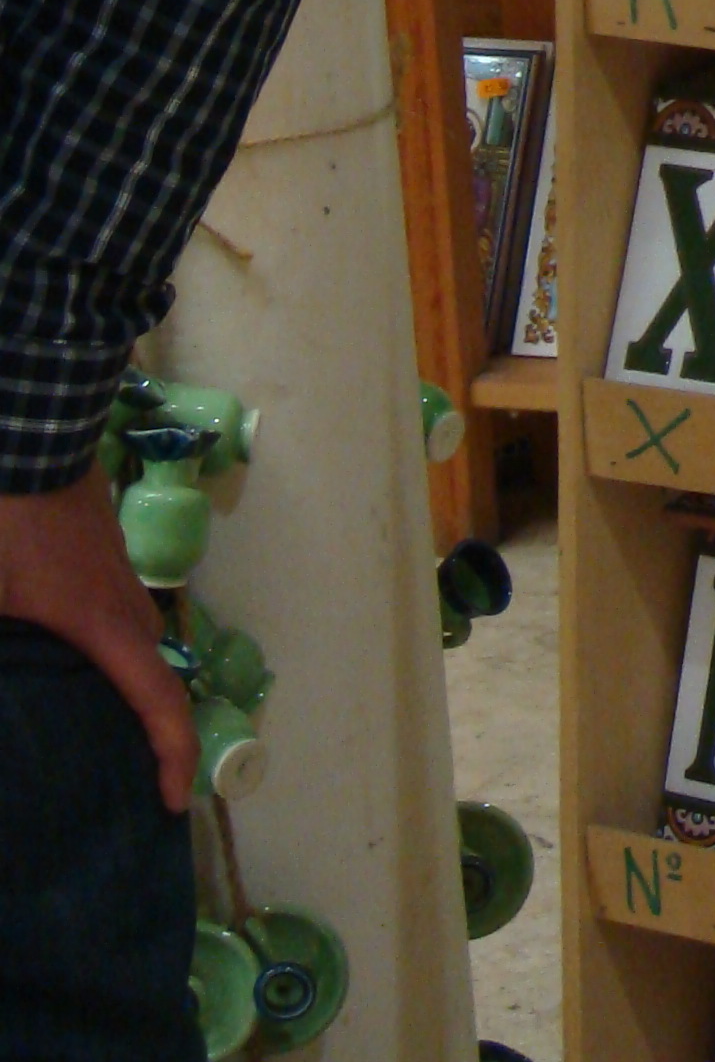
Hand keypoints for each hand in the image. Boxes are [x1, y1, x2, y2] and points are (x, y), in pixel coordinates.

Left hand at [0, 471, 191, 812]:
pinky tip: (69, 648)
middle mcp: (124, 605)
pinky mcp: (102, 551)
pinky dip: (112, 646)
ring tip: (102, 716)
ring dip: (132, 682)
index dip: (172, 754)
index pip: (156, 700)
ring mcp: (117, 573)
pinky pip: (121, 612)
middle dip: (157, 729)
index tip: (173, 799)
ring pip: (139, 640)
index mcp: (99, 626)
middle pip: (155, 674)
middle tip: (133, 774)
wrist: (29, 438)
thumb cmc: (3, 524)